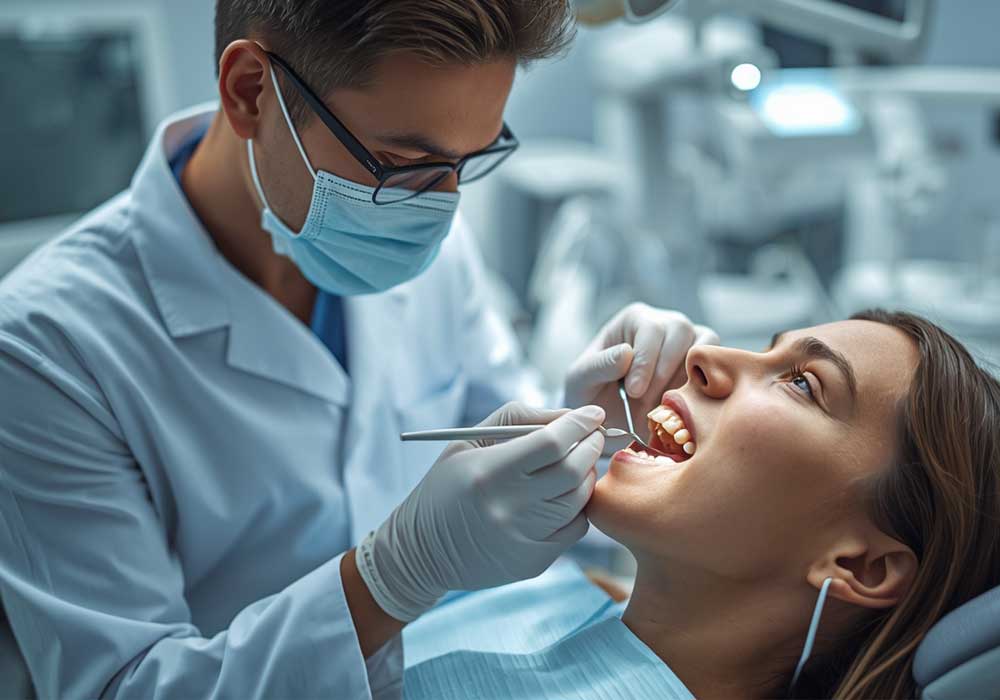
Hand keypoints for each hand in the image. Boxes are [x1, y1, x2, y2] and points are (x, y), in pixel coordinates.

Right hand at [355, 402, 605, 621]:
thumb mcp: (468, 442)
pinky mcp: (534, 562)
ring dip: (587, 475)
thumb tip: (570, 417)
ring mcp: (524, 538)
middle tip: (593, 436)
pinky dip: (578, 506)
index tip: (592, 414)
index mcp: (490, 472)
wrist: (422, 552)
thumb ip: (520, 420)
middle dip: (591, 446)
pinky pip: (575, 528)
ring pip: (579, 499)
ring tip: (578, 462)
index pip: (553, 443)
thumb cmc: (446, 487)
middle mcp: (509, 507)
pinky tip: (564, 495)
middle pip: (574, 470)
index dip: (579, 424)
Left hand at [564, 304, 717, 446]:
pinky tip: (683, 405)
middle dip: (664, 371)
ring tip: (663, 404)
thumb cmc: (591, 393)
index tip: (633, 391)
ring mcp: (687, 342)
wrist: (607, 418)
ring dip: (685, 378)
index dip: (645, 361)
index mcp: (634, 319)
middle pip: (680, 330)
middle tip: (647, 402)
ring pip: (705, 344)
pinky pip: (717, 364)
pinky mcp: (703, 364)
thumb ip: (598, 365)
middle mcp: (664, 323)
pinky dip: (705, 385)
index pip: (650, 329)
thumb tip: (626, 353)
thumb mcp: (581, 380)